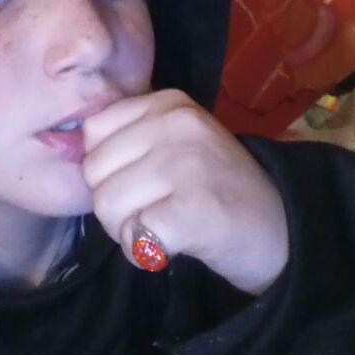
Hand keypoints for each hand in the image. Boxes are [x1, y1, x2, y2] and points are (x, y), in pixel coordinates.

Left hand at [82, 90, 288, 293]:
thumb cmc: (216, 186)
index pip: (93, 131)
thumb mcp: (176, 141)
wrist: (282, 228)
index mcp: (169, 102)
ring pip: (108, 205)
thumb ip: (131, 136)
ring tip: (162, 227)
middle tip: (150, 211)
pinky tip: (171, 246)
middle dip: (112, 203)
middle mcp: (178, 124)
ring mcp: (188, 164)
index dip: (105, 167)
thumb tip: (71, 145)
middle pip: (94, 171)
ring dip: (126, 230)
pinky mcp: (196, 209)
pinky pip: (134, 236)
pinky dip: (145, 253)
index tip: (139, 182)